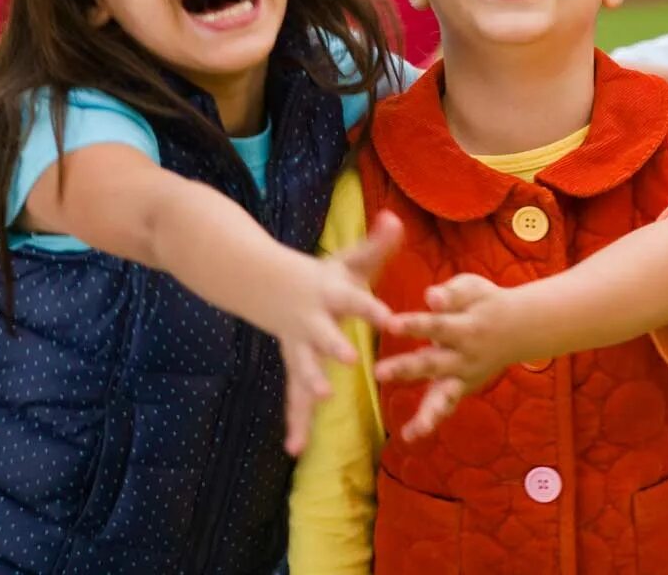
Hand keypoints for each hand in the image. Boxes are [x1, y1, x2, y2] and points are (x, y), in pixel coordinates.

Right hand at [273, 210, 402, 454]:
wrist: (270, 287)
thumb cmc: (323, 276)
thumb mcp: (349, 260)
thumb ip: (377, 244)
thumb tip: (397, 218)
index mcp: (332, 295)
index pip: (355, 300)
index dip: (372, 308)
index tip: (391, 318)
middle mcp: (314, 322)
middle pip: (324, 335)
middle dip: (336, 347)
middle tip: (351, 360)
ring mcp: (301, 347)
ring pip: (304, 368)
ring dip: (311, 384)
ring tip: (323, 400)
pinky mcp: (295, 367)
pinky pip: (295, 397)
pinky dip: (295, 422)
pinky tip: (295, 449)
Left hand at [374, 272, 511, 440]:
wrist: (519, 327)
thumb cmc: (486, 302)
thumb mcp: (473, 288)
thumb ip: (451, 293)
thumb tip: (430, 297)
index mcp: (466, 327)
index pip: (436, 325)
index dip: (415, 325)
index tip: (390, 325)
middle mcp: (465, 356)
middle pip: (433, 364)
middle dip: (406, 369)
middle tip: (378, 372)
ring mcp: (465, 376)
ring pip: (444, 395)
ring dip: (428, 412)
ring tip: (415, 429)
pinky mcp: (462, 389)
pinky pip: (445, 407)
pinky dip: (430, 422)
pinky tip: (408, 436)